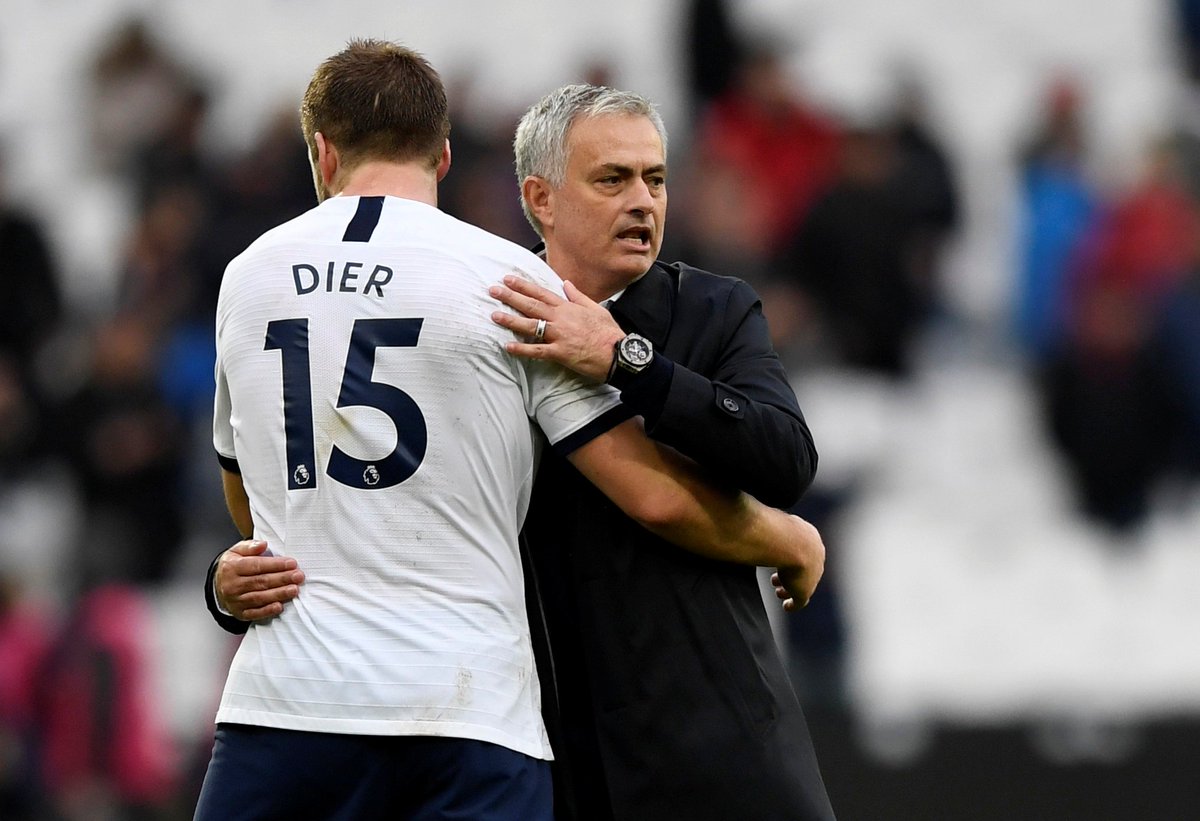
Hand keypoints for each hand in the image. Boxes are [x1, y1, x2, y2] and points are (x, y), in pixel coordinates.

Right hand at [215, 540, 304, 620]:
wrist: (218, 585)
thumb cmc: (232, 566)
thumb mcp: (236, 551)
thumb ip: (250, 546)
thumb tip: (263, 544)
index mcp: (231, 567)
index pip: (257, 566)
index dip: (276, 565)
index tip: (292, 563)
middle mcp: (232, 585)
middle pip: (260, 582)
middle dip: (282, 579)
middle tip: (298, 576)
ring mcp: (235, 601)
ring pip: (259, 597)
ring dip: (278, 594)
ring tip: (294, 589)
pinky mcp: (240, 613)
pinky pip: (254, 613)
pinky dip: (267, 610)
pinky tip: (279, 606)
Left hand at [489, 275, 625, 381]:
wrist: (619, 353)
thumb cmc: (609, 332)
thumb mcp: (596, 308)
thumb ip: (578, 296)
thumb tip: (566, 283)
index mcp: (568, 308)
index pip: (541, 293)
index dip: (523, 285)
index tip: (508, 279)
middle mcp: (561, 319)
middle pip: (531, 305)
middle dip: (511, 297)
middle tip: (493, 290)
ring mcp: (559, 335)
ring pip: (531, 326)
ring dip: (511, 320)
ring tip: (494, 316)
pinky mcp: (560, 353)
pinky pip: (537, 350)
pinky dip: (522, 349)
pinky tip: (508, 347)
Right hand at [771, 516, 825, 610]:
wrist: (794, 544)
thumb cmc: (779, 527)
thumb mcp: (774, 519)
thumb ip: (767, 521)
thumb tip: (751, 515)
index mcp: (810, 536)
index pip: (802, 548)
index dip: (790, 555)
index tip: (778, 559)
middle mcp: (816, 556)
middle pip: (805, 568)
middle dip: (791, 574)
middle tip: (776, 579)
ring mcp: (813, 575)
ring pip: (803, 585)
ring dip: (789, 588)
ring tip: (778, 592)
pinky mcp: (806, 591)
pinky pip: (800, 601)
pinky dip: (793, 604)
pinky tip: (786, 606)